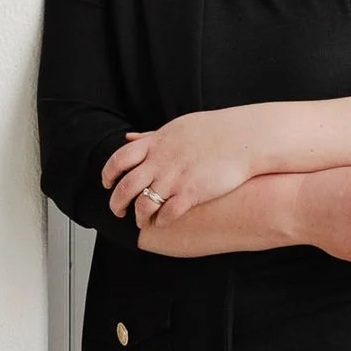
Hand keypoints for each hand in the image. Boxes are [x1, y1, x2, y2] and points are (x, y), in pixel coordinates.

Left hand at [103, 111, 254, 223]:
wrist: (243, 138)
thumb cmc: (212, 131)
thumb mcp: (175, 128)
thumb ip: (148, 136)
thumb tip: (127, 138)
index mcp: (155, 144)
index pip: (118, 160)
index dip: (108, 175)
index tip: (107, 184)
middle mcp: (160, 162)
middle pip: (125, 187)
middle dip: (117, 203)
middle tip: (118, 211)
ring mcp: (175, 178)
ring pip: (143, 204)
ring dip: (138, 216)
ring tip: (141, 221)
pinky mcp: (191, 193)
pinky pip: (167, 214)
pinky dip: (161, 221)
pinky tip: (162, 222)